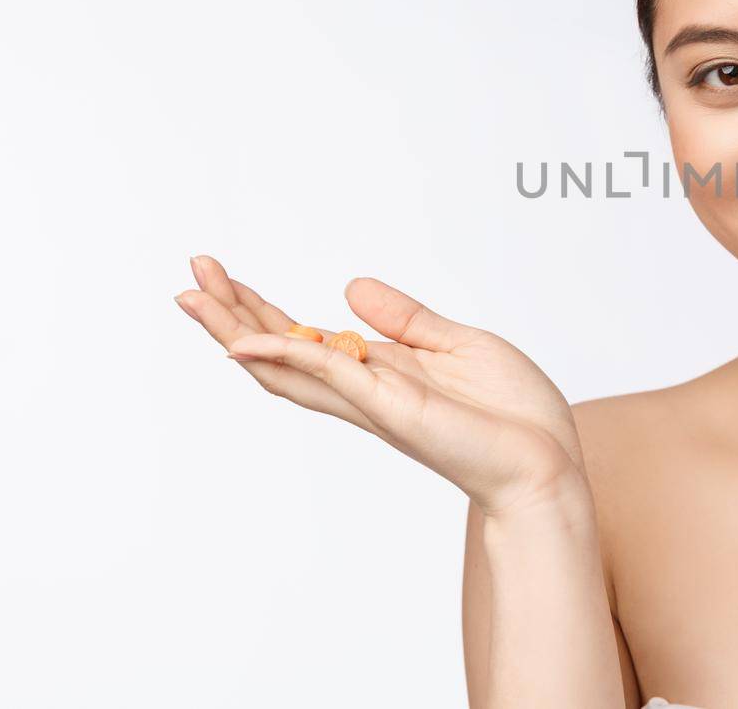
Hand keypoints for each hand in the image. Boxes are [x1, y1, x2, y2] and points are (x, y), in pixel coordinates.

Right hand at [175, 255, 587, 516]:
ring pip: (286, 367)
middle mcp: (365, 390)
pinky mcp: (393, 408)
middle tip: (190, 275)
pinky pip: (331, 376)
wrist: (547, 462)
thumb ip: (406, 319)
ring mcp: (373, 401)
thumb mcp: (458, 345)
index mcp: (380, 372)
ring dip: (238, 331)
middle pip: (280, 353)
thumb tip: (351, 286)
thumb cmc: (514, 415)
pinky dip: (287, 356)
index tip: (223, 276)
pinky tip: (246, 341)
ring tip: (194, 298)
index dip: (262, 310)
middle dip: (232, 314)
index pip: (306, 339)